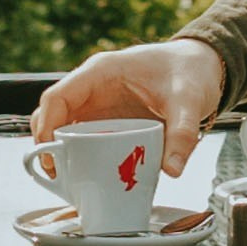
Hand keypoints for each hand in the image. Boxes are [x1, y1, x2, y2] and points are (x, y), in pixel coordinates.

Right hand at [32, 38, 224, 175]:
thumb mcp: (189, 100)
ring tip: (69, 180)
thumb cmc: (188, 71)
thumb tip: (171, 169)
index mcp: (101, 72)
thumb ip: (182, 132)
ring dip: (61, 152)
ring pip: (63, 126)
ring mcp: (98, 103)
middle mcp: (92, 86)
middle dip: (48, 144)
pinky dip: (79, 155)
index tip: (50, 155)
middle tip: (57, 175)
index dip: (46, 126)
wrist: (199, 65)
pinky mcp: (108, 118)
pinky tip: (88, 175)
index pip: (58, 96)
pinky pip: (83, 136)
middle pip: (53, 113)